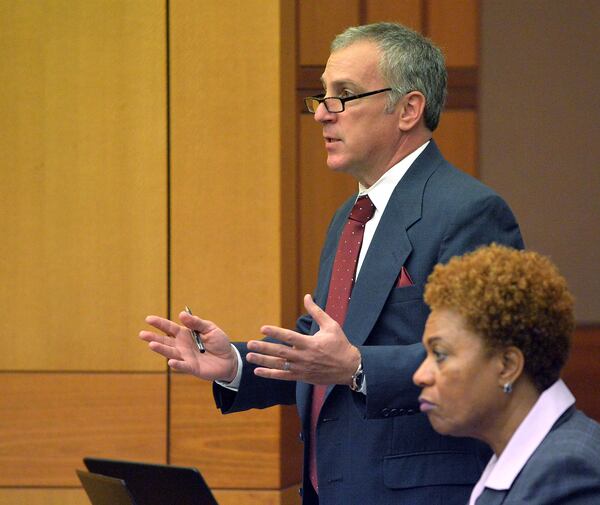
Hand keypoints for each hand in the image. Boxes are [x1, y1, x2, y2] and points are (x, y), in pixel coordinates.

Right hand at [139, 311, 237, 381]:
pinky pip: (183, 366)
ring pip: (171, 353)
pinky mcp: (192, 368)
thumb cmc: (218, 342)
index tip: (148, 319)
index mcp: (185, 334)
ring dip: (161, 349)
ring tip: (152, 345)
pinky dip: (177, 364)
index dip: (159, 323)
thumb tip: (182, 314)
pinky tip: (171, 361)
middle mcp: (181, 346)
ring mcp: (185, 357)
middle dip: (153, 337)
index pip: (169, 328)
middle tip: (142, 334)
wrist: (229, 358)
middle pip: (165, 341)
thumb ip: (196, 322)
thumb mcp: (209, 328)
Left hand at [246, 294, 360, 384]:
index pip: (289, 337)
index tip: (262, 328)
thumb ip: (316, 312)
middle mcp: (304, 357)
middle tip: (250, 344)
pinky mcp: (302, 377)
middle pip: (280, 352)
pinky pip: (283, 376)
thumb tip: (307, 296)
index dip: (275, 332)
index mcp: (311, 343)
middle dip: (264, 348)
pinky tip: (258, 371)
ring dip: (263, 361)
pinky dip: (270, 374)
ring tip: (249, 357)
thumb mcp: (331, 325)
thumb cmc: (340, 344)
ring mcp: (302, 369)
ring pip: (279, 365)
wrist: (349, 368)